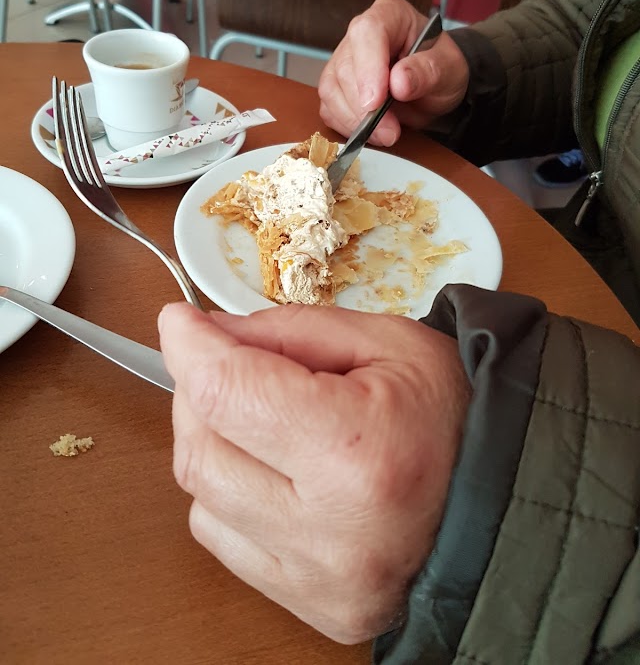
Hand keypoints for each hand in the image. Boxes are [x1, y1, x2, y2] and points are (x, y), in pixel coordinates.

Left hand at [160, 302, 469, 643]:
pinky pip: (222, 538)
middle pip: (199, 448)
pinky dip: (228, 491)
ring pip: (200, 496)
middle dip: (198, 391)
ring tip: (258, 414)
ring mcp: (315, 580)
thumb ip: (289, 331)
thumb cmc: (455, 415)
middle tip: (225, 361)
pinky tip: (270, 467)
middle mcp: (329, 531)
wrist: (505, 502)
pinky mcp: (309, 606)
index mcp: (356, 452)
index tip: (180, 321)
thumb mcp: (387, 342)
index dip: (190, 347)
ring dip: (212, 440)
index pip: (228, 393)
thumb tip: (211, 333)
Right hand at [318, 0, 469, 146]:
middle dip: (363, 107)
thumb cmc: (441, 68)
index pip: (367, 32)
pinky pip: (329, 108)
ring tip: (386, 135)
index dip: (368, 68)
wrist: (436, 87)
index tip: (376, 102)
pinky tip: (371, 133)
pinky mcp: (337, 86)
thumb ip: (428, 71)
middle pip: (344, 67)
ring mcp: (344, 60)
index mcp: (390, 15)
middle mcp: (360, 34)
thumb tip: (399, 83)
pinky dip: (346, 126)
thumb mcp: (449, 69)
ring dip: (354, 120)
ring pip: (331, 90)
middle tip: (390, 132)